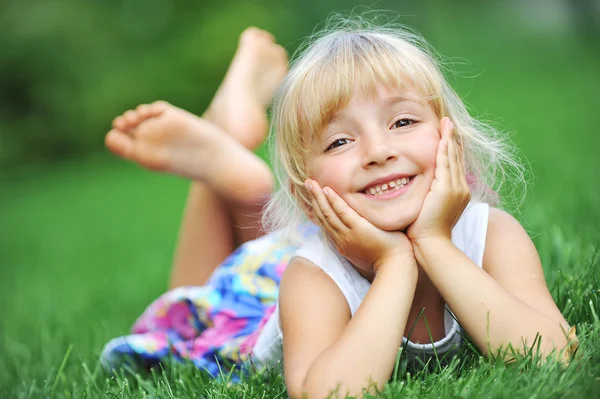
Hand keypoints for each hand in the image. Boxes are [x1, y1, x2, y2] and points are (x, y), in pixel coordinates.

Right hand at [305, 179, 413, 272]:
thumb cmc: (387, 256)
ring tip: (310, 182)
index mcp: (342, 243)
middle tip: (307, 183)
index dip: (317, 209)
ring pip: (328, 213)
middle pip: (322, 216)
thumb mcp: (366, 247)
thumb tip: (360, 223)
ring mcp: (348, 234)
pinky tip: (326, 190)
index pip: (326, 223)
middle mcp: (341, 239)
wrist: (396, 264)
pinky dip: (333, 201)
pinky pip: (342, 212)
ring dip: (318, 197)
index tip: (312, 197)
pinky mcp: (358, 229)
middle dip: (314, 199)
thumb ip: (358, 236)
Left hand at [407, 117, 470, 243]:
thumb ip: (427, 197)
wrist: (430, 244)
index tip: (446, 135)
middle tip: (448, 123)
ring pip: (452, 158)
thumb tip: (420, 191)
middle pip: (456, 158)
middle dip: (451, 139)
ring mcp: (455, 188)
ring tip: (446, 124)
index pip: (454, 166)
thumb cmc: (424, 231)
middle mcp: (460, 188)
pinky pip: (445, 164)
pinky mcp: (447, 189)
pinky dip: (443, 149)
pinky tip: (441, 137)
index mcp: (457, 193)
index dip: (451, 149)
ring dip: (448, 139)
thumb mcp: (428, 210)